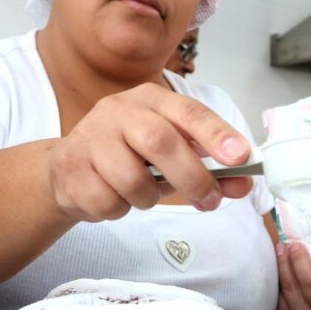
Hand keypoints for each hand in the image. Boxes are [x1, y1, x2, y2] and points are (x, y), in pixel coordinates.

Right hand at [47, 83, 253, 221]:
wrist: (68, 167)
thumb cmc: (129, 156)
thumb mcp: (171, 157)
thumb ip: (208, 168)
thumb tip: (243, 184)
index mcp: (150, 100)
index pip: (188, 111)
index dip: (216, 134)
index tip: (241, 156)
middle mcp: (118, 110)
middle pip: (160, 141)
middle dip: (191, 176)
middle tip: (209, 200)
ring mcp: (90, 138)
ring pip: (132, 180)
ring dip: (146, 198)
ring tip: (140, 193)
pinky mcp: (70, 169)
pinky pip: (108, 202)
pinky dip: (118, 210)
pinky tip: (110, 196)